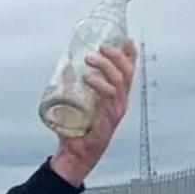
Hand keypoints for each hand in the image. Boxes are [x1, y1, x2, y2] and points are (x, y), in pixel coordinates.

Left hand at [49, 39, 137, 186]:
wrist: (75, 154)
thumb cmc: (77, 130)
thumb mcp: (76, 103)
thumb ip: (72, 86)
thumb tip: (64, 67)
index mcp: (115, 96)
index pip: (128, 72)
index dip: (130, 56)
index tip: (126, 39)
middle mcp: (120, 101)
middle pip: (127, 73)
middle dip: (117, 56)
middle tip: (102, 46)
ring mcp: (117, 109)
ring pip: (119, 81)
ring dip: (106, 66)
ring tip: (90, 58)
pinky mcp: (110, 118)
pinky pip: (109, 97)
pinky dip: (99, 84)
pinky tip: (88, 77)